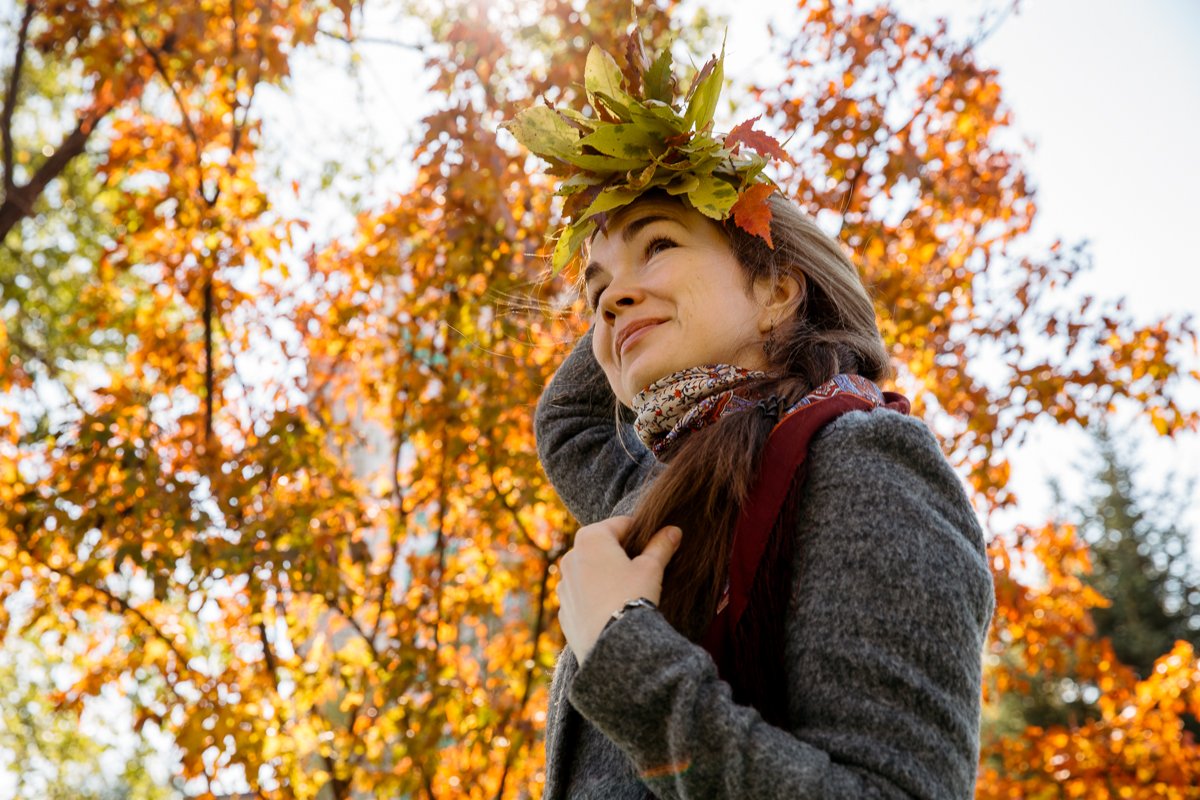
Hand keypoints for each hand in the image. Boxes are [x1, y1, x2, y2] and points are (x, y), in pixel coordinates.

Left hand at [556, 516, 682, 663]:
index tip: (654, 542)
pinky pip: (582, 596)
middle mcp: (570, 557)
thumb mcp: (651, 568)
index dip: (640, 532)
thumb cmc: (632, 597)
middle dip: (620, 553)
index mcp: (590, 538)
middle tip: (642, 568)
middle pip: (601, 546)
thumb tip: (674, 530)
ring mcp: (563, 585)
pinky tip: (612, 607)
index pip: (620, 524)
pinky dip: (595, 596)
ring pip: (589, 571)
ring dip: (605, 574)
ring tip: (627, 589)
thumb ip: (661, 546)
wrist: (614, 645)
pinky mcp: (564, 609)